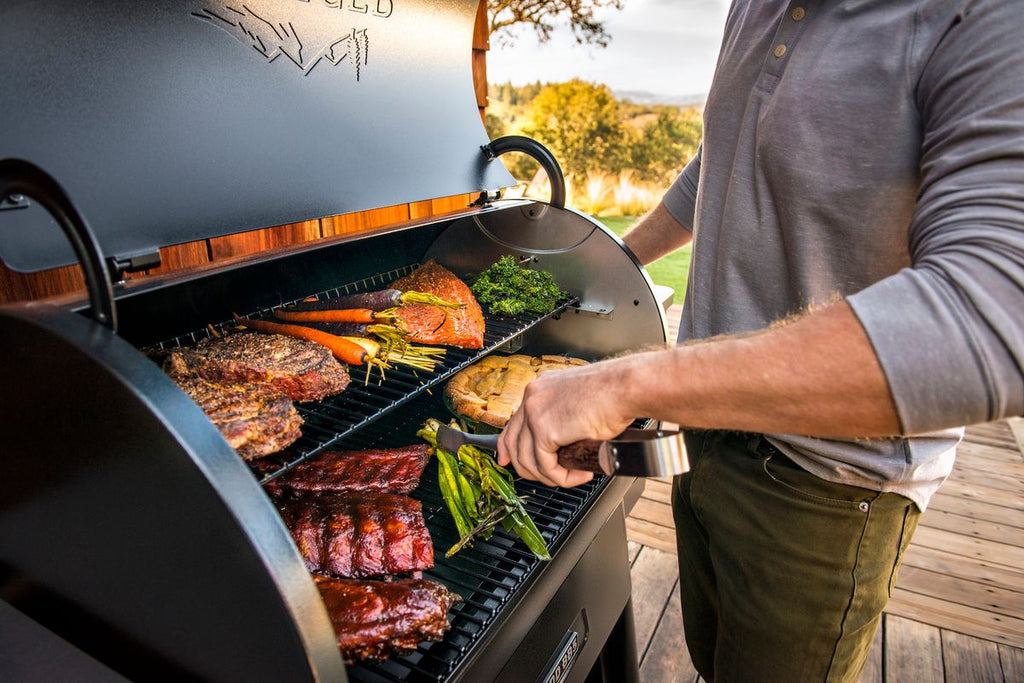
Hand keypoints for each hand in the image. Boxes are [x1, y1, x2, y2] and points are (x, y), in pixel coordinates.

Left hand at [497, 359, 635, 487]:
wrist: (625, 387)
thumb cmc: (614, 392)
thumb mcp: (578, 401)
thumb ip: (563, 417)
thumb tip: (562, 442)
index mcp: (540, 388)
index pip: (513, 422)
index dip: (508, 446)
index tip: (506, 460)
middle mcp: (533, 397)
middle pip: (513, 442)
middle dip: (525, 467)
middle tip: (547, 478)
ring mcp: (535, 412)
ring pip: (527, 459)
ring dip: (550, 475)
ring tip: (573, 475)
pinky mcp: (545, 430)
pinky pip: (546, 466)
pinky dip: (562, 477)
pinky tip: (579, 474)